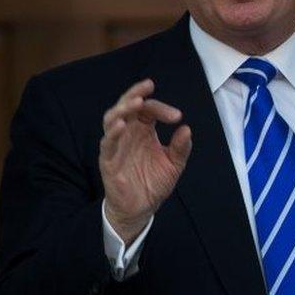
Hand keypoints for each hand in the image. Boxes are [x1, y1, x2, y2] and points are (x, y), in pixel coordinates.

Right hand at [99, 79, 191, 245]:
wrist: (141, 208)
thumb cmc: (154, 182)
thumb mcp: (174, 164)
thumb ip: (181, 147)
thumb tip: (187, 129)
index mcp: (144, 130)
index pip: (148, 110)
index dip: (161, 108)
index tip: (177, 116)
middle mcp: (129, 133)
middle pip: (126, 106)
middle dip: (135, 94)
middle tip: (147, 86)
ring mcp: (116, 145)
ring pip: (112, 119)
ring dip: (122, 108)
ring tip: (135, 102)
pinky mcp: (108, 161)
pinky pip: (107, 144)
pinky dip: (112, 133)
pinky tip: (121, 125)